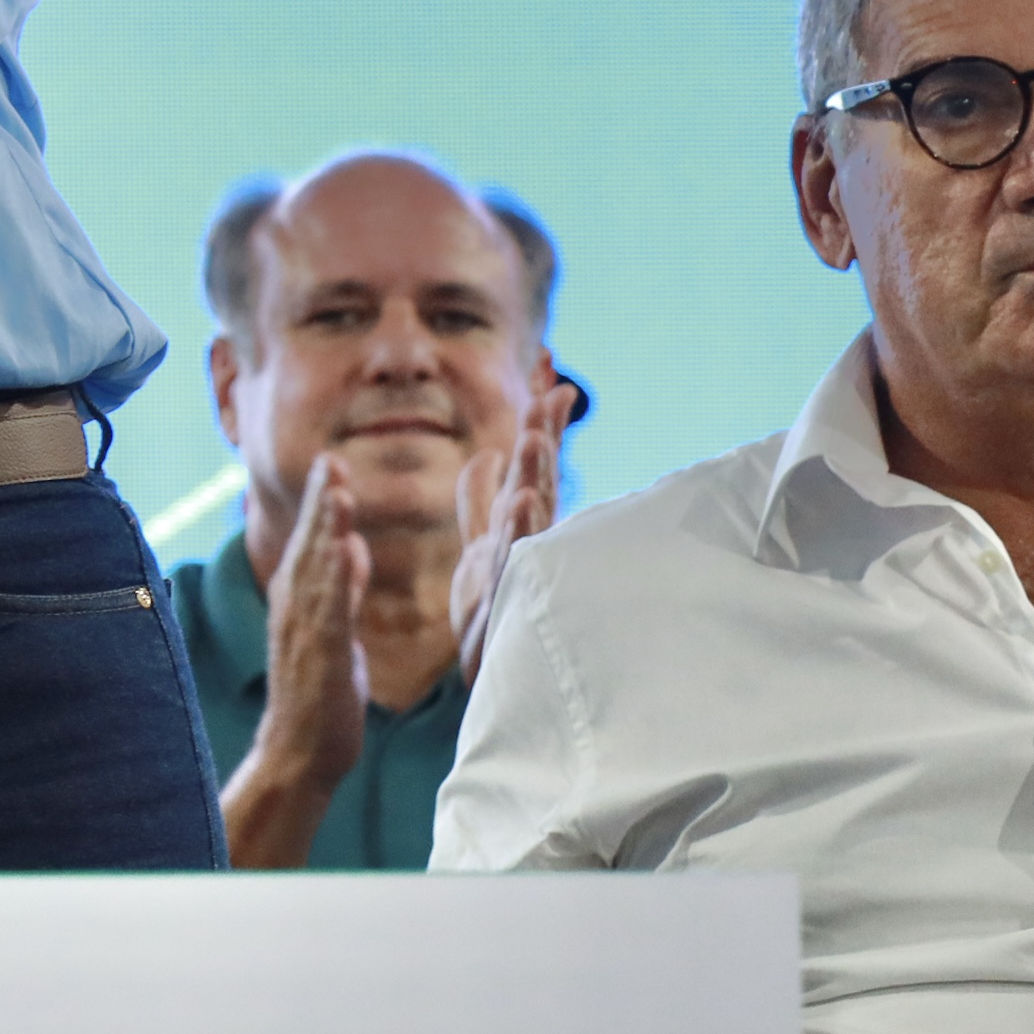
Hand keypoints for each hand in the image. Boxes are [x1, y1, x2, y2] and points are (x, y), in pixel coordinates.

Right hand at [221, 455, 369, 870]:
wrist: (298, 753)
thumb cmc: (321, 697)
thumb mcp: (337, 632)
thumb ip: (344, 589)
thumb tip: (353, 547)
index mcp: (301, 600)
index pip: (313, 541)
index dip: (323, 502)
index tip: (333, 463)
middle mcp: (296, 607)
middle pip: (310, 544)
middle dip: (322, 500)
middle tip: (331, 459)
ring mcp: (305, 630)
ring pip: (317, 569)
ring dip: (327, 527)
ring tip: (338, 489)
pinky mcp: (321, 655)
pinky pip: (331, 609)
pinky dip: (339, 577)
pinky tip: (347, 550)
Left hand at [451, 378, 576, 687]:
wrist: (491, 672)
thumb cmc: (492, 611)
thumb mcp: (480, 542)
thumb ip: (480, 501)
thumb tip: (486, 455)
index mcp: (518, 516)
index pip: (532, 453)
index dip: (538, 409)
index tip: (547, 360)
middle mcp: (529, 535)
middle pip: (540, 471)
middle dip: (545, 427)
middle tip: (553, 383)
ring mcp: (526, 564)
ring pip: (535, 509)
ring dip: (537, 470)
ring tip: (536, 430)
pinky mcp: (515, 594)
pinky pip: (518, 556)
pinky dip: (523, 527)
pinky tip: (524, 499)